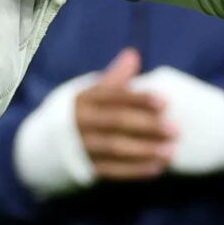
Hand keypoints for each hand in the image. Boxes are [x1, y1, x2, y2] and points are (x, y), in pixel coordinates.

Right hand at [73, 48, 177, 180]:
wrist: (47, 143)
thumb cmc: (82, 112)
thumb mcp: (92, 92)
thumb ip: (114, 78)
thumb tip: (133, 54)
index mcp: (84, 99)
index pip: (114, 96)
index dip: (139, 98)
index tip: (166, 101)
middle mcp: (80, 121)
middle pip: (116, 122)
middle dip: (147, 125)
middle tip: (176, 128)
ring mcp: (81, 145)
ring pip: (115, 147)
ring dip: (145, 150)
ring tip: (171, 151)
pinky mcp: (85, 167)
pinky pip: (112, 170)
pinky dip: (135, 170)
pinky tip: (157, 168)